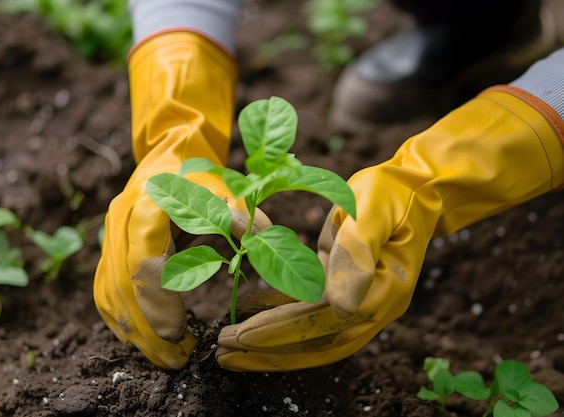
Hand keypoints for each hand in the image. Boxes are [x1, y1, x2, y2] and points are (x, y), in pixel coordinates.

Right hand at [93, 31, 249, 369]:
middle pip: (122, 288)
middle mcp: (120, 224)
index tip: (182, 334)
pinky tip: (140, 338)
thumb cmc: (199, 173)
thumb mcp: (223, 186)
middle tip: (174, 360)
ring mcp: (110, 236)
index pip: (144, 266)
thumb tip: (264, 241)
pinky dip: (121, 318)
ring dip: (132, 331)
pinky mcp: (110, 247)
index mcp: (146, 209)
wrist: (169, 154)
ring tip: (161, 357)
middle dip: (146, 331)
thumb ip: (241, 213)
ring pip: (108, 293)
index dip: (160, 304)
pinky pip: (105, 289)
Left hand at [217, 87, 563, 370]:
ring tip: (230, 348)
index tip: (241, 335)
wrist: (415, 188)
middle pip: (316, 341)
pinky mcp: (348, 291)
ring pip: (312, 335)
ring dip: (271, 344)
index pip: (323, 322)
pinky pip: (312, 313)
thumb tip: (341, 304)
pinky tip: (251, 311)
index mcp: (382, 292)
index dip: (280, 331)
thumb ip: (358, 253)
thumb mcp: (373, 211)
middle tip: (223, 354)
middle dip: (268, 350)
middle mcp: (373, 307)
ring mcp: (362, 302)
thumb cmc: (392, 193)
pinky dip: (280, 316)